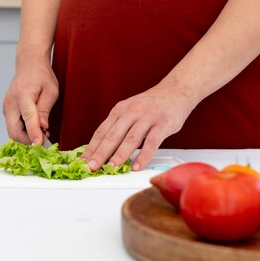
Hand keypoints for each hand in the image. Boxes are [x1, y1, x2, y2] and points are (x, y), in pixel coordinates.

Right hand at [2, 59, 58, 145]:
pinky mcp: (7, 110)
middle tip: (44, 141)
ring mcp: (6, 107)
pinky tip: (35, 127)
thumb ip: (45, 109)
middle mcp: (10, 103)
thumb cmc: (41, 75)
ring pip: (12, 131)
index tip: (40, 144)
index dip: (34, 134)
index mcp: (23, 95)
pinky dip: (23, 131)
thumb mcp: (51, 90)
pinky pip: (13, 126)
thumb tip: (43, 127)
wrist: (29, 64)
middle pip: (14, 131)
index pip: (27, 118)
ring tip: (42, 133)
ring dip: (26, 137)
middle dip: (28, 140)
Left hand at [81, 85, 195, 171]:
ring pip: (131, 139)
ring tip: (112, 168)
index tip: (84, 161)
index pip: (102, 131)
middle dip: (101, 153)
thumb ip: (118, 126)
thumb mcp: (130, 110)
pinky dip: (143, 156)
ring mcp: (148, 117)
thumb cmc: (151, 105)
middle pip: (113, 135)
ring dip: (120, 155)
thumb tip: (101, 149)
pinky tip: (137, 166)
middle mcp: (132, 112)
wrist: (175, 92)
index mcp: (120, 110)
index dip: (92, 147)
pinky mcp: (163, 124)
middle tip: (92, 166)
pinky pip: (152, 142)